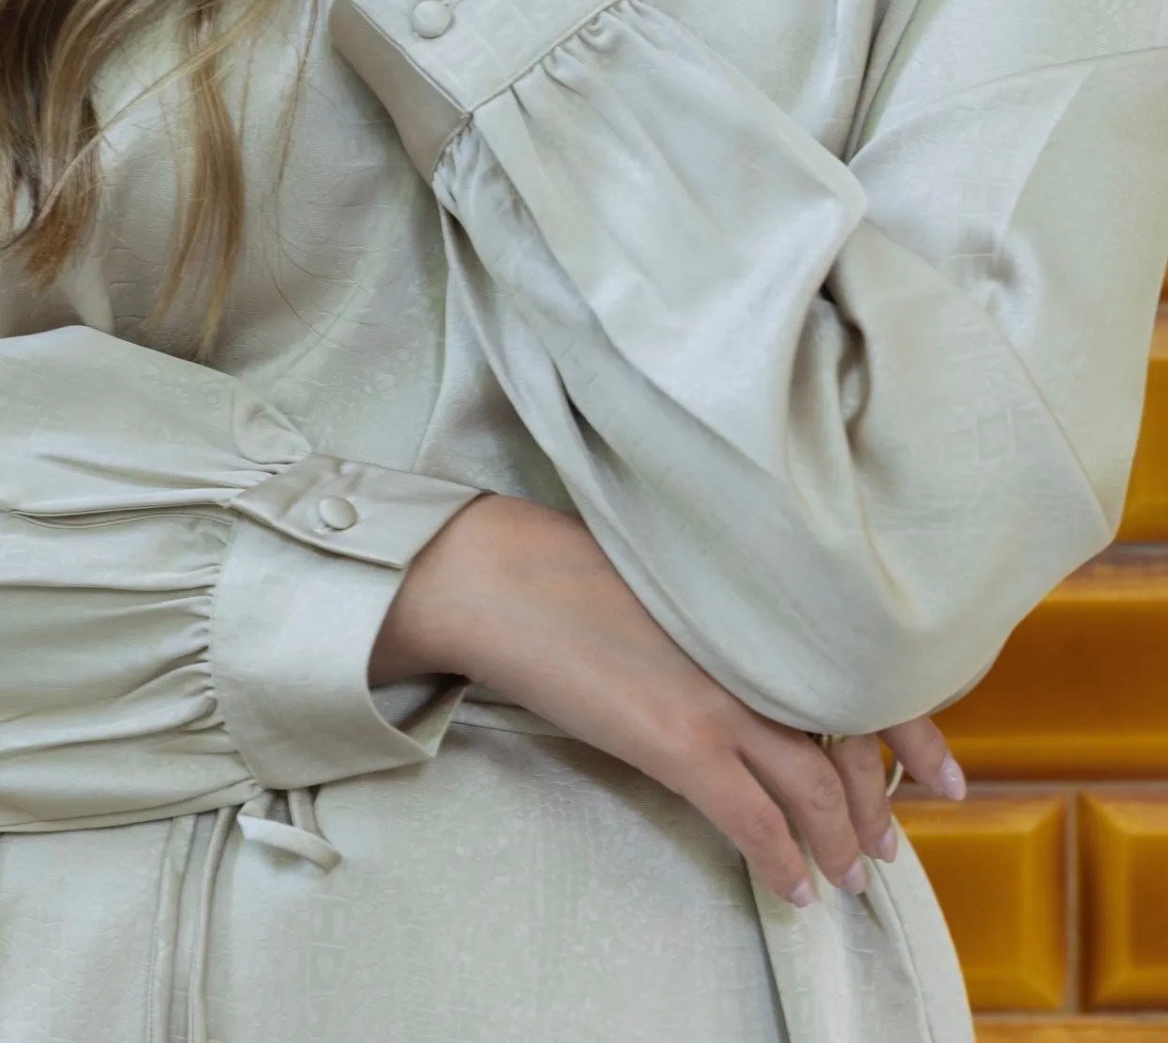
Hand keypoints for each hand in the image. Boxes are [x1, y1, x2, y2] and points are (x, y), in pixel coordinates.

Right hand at [374, 493, 966, 908]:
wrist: (502, 575)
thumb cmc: (571, 561)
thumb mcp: (675, 573)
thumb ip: (730, 615)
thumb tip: (757, 654)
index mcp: (763, 604)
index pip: (869, 673)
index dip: (917, 733)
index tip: (946, 774)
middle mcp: (761, 651)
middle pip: (856, 741)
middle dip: (880, 806)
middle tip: (889, 846)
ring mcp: (723, 699)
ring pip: (817, 789)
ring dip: (839, 843)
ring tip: (848, 876)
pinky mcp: (677, 741)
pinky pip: (752, 821)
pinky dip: (782, 861)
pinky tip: (791, 888)